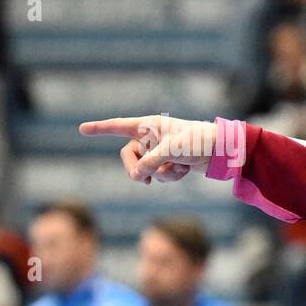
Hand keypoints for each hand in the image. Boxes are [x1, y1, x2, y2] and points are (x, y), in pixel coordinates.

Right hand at [78, 115, 216, 184]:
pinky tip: (186, 171)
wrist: (223, 151)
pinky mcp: (171, 163)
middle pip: (128, 156)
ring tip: (178, 170)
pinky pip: (160, 175)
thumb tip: (138, 176)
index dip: (101, 128)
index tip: (82, 129)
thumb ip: (151, 162)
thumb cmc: (199, 142)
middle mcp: (153, 137)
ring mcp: (161, 151)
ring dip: (160, 174)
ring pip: (145, 169)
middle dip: (135, 169)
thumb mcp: (172, 151)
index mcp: (150, 125)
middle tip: (143, 179)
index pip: (119, 126)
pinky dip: (171, 177)